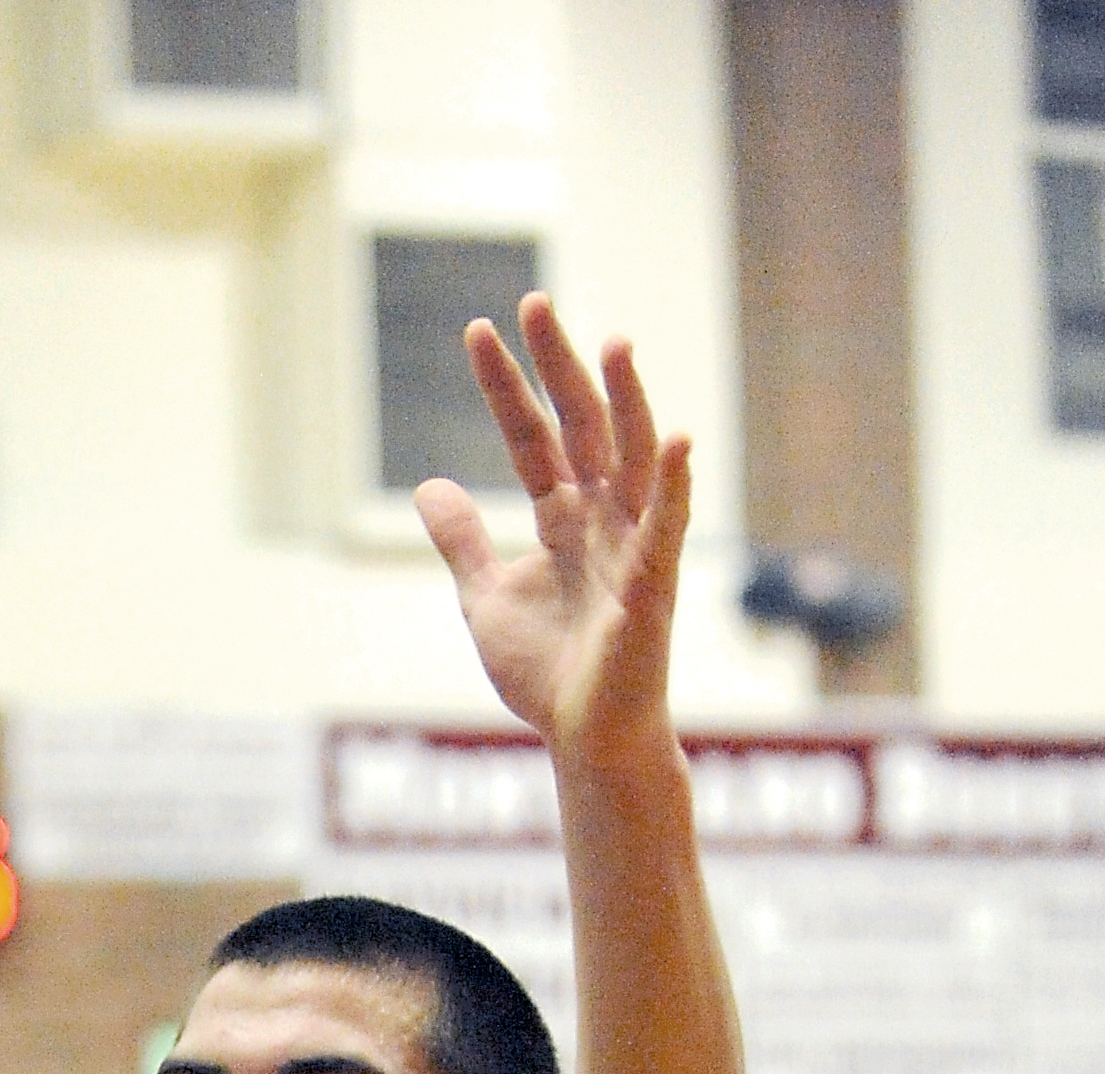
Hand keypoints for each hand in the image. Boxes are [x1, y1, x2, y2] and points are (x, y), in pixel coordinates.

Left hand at [416, 292, 688, 772]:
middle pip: (583, 427)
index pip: (532, 436)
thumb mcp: (487, 597)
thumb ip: (464, 541)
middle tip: (535, 303)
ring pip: (635, 458)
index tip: (479, 331)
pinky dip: (676, 486)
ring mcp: (635, 545)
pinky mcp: (655, 586)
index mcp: (565, 516)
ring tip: (613, 344)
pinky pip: (670, 528)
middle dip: (560, 368)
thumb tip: (427, 485)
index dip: (506, 387)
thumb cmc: (548, 674)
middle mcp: (604, 517)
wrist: (583, 740)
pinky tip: (677, 440)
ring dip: (627, 402)